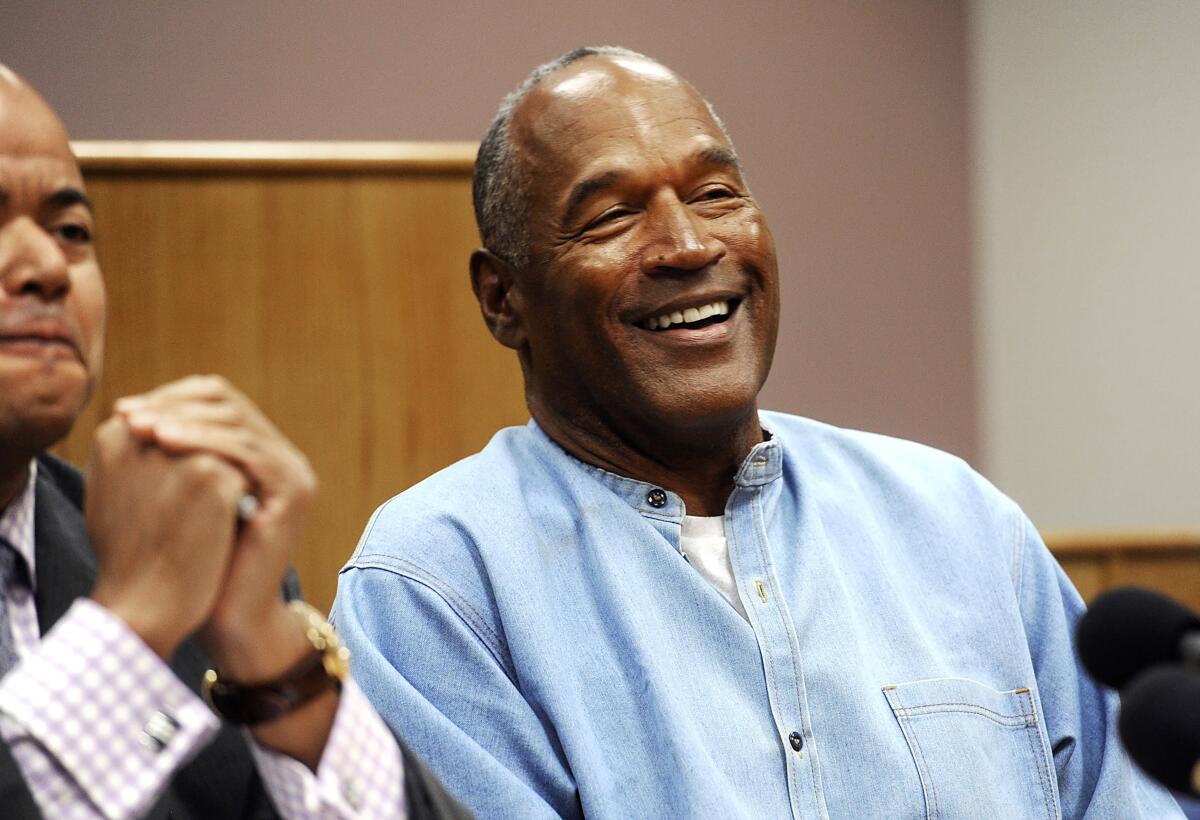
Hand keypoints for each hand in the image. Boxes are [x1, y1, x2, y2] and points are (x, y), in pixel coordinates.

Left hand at [115, 376, 317, 680]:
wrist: (230, 620)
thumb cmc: (195, 565)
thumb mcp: (181, 497)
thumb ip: (173, 455)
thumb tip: (129, 410)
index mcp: (262, 455)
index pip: (220, 402)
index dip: (172, 399)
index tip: (124, 411)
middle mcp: (286, 459)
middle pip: (230, 405)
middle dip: (174, 404)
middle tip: (127, 414)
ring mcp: (296, 474)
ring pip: (237, 424)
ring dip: (183, 419)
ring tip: (138, 427)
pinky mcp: (296, 493)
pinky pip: (248, 452)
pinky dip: (203, 441)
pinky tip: (164, 443)